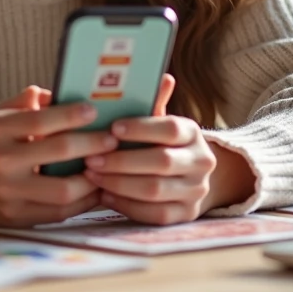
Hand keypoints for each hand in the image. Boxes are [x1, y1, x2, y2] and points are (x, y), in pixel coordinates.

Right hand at [0, 86, 120, 227]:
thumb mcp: (2, 114)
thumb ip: (29, 100)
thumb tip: (61, 93)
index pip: (39, 120)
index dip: (70, 115)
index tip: (93, 111)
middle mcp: (3, 162)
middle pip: (57, 152)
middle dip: (91, 144)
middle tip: (112, 139)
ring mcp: (10, 193)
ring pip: (63, 190)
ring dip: (93, 178)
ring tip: (110, 166)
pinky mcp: (18, 217)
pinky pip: (60, 213)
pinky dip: (84, 201)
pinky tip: (97, 188)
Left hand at [83, 75, 255, 224]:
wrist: (190, 178)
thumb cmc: (162, 144)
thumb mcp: (158, 122)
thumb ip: (153, 102)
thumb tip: (161, 76)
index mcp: (193, 133)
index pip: (171, 128)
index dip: (141, 128)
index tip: (112, 128)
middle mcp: (201, 162)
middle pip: (161, 162)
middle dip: (121, 161)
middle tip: (90, 158)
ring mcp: (196, 191)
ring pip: (155, 191)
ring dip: (118, 183)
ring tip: (91, 175)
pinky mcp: (186, 215)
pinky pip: (154, 214)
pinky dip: (126, 204)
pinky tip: (104, 195)